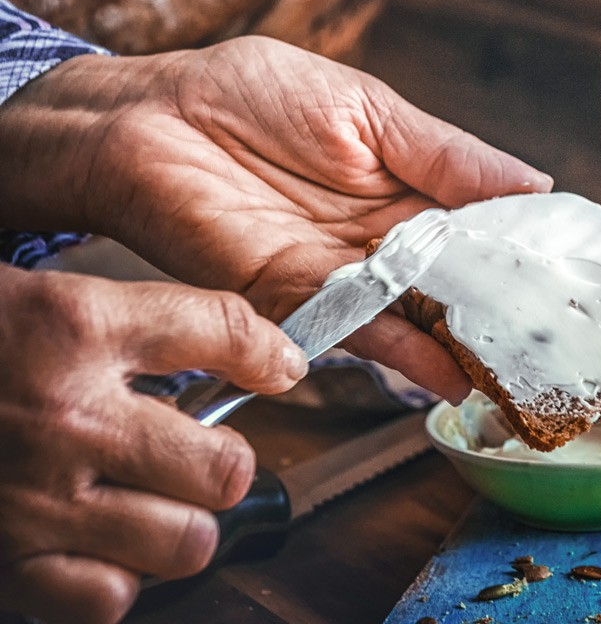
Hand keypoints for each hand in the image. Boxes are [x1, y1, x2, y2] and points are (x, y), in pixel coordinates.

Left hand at [0, 36, 552, 401]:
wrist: (144, 115)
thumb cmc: (251, 93)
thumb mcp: (369, 110)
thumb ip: (448, 155)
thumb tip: (538, 184)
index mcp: (405, 187)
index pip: (481, 227)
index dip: (526, 250)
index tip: (578, 276)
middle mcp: (379, 238)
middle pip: (455, 281)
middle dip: (505, 309)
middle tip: (563, 339)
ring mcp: (339, 271)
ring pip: (414, 313)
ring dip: (464, 342)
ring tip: (519, 371)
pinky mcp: (290, 296)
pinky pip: (355, 325)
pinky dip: (400, 349)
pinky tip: (447, 371)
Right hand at [0, 265, 306, 623]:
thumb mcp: (50, 301)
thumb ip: (155, 322)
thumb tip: (268, 355)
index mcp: (75, 328)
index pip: (220, 329)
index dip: (268, 352)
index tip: (278, 366)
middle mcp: (65, 416)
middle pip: (225, 469)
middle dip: (223, 468)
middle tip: (197, 459)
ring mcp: (33, 499)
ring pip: (183, 543)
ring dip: (178, 528)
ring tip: (147, 505)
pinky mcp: (2, 563)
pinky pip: (106, 600)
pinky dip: (112, 581)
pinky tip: (93, 546)